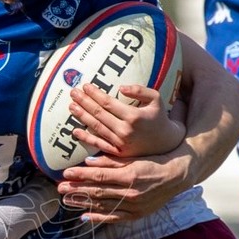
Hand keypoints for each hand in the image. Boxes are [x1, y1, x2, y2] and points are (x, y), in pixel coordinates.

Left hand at [59, 150, 188, 223]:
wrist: (177, 177)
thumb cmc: (154, 163)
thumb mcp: (133, 157)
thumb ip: (111, 160)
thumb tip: (88, 161)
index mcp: (129, 175)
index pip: (99, 176)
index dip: (81, 175)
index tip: (66, 173)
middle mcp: (130, 193)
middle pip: (97, 192)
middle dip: (77, 190)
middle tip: (60, 188)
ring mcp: (133, 206)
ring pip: (102, 205)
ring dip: (82, 203)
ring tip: (66, 200)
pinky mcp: (136, 215)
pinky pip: (113, 218)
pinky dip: (98, 218)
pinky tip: (84, 216)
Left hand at [68, 83, 182, 158]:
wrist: (167, 143)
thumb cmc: (159, 117)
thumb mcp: (156, 99)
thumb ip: (140, 90)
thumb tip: (120, 87)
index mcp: (133, 116)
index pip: (108, 103)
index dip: (95, 94)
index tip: (85, 85)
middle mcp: (125, 130)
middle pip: (99, 114)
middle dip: (84, 102)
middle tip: (72, 92)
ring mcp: (120, 143)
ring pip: (96, 128)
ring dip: (82, 116)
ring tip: (71, 106)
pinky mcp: (118, 152)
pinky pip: (99, 144)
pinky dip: (86, 138)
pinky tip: (75, 131)